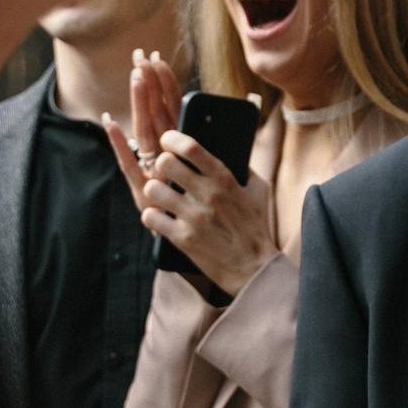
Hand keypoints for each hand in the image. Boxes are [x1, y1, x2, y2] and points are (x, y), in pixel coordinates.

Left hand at [102, 53, 276, 296]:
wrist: (255, 269)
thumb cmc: (255, 228)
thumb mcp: (257, 191)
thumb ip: (241, 168)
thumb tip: (228, 147)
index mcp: (225, 179)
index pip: (191, 146)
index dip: (172, 138)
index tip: (166, 140)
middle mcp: (208, 195)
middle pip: (166, 162)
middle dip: (160, 165)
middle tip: (163, 173)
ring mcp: (194, 217)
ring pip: (153, 189)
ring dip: (153, 192)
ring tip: (160, 197)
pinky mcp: (182, 239)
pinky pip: (150, 217)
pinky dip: (152, 217)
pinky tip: (160, 218)